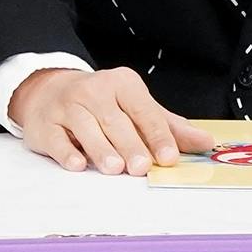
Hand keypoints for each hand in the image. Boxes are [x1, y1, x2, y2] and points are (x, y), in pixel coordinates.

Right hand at [10, 67, 214, 175]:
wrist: (49, 92)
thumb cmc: (102, 105)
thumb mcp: (135, 108)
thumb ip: (169, 127)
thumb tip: (206, 142)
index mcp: (122, 84)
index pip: (143, 110)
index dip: (157, 135)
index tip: (168, 156)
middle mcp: (93, 91)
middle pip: (115, 121)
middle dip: (130, 145)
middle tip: (141, 167)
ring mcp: (66, 106)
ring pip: (85, 128)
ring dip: (100, 149)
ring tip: (114, 168)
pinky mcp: (45, 124)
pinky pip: (56, 138)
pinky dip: (66, 152)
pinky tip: (76, 164)